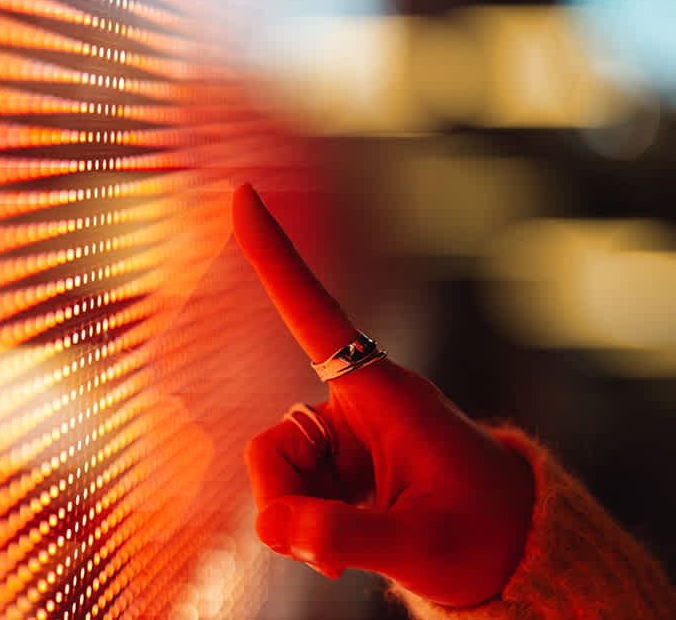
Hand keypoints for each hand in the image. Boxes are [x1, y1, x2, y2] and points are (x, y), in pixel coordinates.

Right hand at [234, 183, 533, 607]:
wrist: (506, 549)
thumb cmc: (483, 533)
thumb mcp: (424, 546)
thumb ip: (347, 534)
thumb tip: (279, 527)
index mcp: (384, 395)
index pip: (316, 314)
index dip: (274, 257)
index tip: (242, 194)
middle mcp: (354, 405)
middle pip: (274, 443)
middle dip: (283, 502)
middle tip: (320, 555)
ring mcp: (340, 438)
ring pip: (273, 472)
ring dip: (294, 521)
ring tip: (342, 556)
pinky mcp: (334, 466)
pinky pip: (285, 492)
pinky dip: (300, 527)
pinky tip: (336, 550)